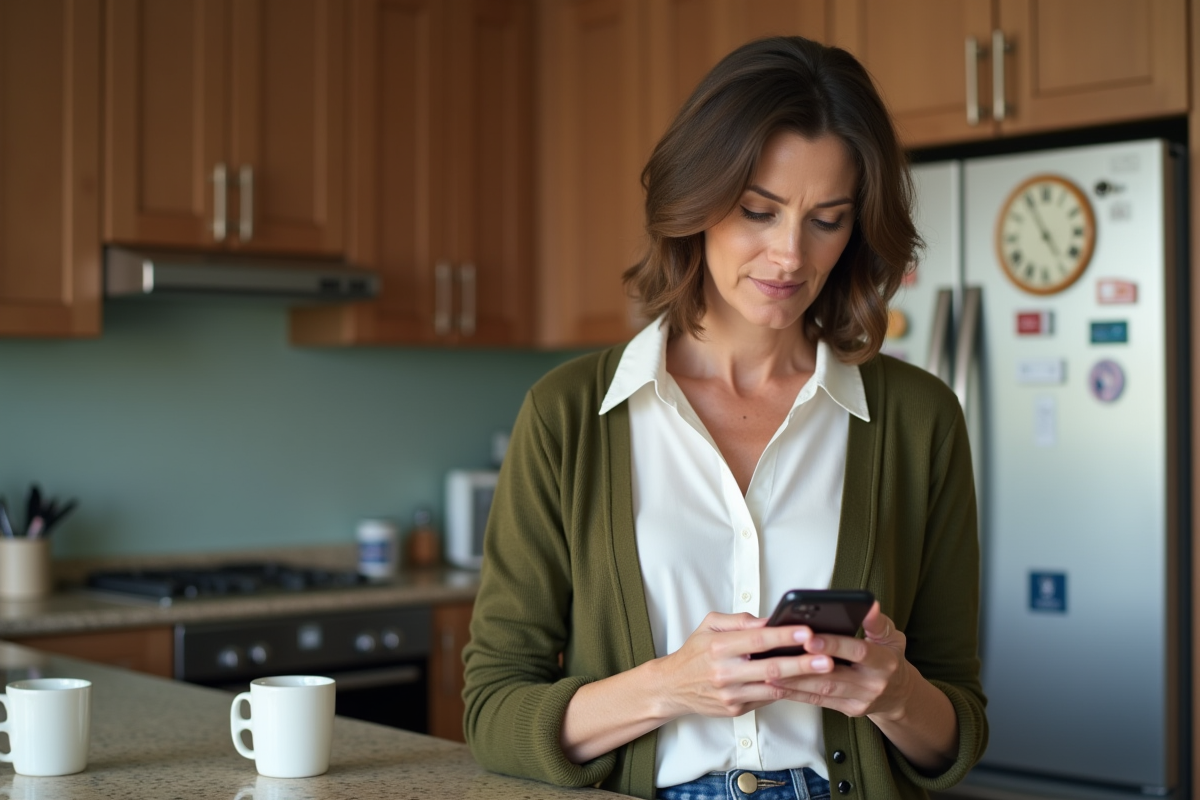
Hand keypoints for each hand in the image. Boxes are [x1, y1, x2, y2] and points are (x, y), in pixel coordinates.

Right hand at [651, 611, 818, 718]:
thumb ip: (739, 621)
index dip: (783, 636)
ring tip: (824, 672)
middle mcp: (724, 672)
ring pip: (772, 688)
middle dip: (801, 663)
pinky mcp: (735, 710)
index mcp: (719, 646)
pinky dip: (785, 691)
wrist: (673, 687)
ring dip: (800, 680)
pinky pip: (765, 699)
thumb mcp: (710, 625)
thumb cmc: (695, 653)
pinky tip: (803, 683)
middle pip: (769, 668)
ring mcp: (730, 694)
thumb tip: (769, 620)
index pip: (757, 639)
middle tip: (826, 659)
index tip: (805, 631)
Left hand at [764, 602, 915, 720]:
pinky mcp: (847, 709)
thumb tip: (868, 604)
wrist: (899, 695)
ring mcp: (859, 700)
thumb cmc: (890, 658)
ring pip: (822, 691)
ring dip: (794, 682)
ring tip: (770, 670)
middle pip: (835, 675)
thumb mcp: (892, 637)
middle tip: (779, 656)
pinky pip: (819, 701)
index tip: (810, 638)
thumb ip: (877, 622)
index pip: (858, 651)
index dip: (833, 645)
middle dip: (805, 666)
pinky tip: (778, 685)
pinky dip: (796, 693)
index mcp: (884, 662)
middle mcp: (872, 684)